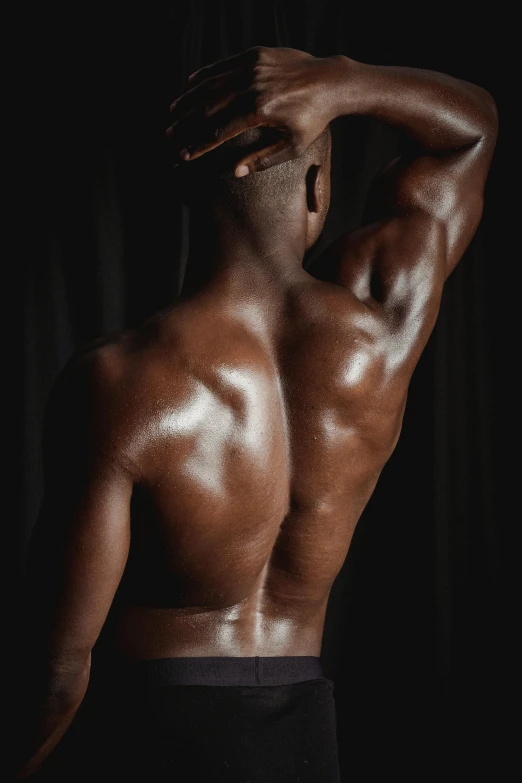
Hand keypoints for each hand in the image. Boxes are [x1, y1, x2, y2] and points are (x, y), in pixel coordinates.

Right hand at [166, 47, 338, 175]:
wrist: (330, 82)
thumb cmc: (313, 119)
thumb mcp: (292, 146)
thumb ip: (262, 159)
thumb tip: (234, 172)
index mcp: (260, 110)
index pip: (220, 130)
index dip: (199, 144)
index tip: (184, 155)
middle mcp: (252, 85)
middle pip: (209, 106)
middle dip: (186, 123)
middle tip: (170, 135)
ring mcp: (253, 67)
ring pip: (212, 84)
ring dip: (189, 99)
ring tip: (173, 112)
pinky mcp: (255, 55)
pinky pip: (223, 65)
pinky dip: (205, 76)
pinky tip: (190, 85)